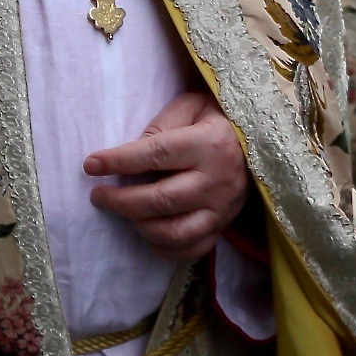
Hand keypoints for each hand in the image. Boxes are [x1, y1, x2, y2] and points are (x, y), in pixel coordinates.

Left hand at [85, 91, 250, 261]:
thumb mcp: (194, 105)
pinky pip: (192, 249)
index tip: (91, 165)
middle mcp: (217, 180)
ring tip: (123, 213)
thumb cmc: (220, 118)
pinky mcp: (223, 226)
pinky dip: (164, 249)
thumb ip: (163, 122)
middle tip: (98, 196)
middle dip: (122, 201)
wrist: (265, 141)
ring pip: (175, 231)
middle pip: (162, 200)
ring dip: (141, 226)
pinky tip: (147, 234)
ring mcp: (223, 208)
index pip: (156, 154)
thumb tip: (130, 150)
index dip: (119, 161)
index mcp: (209, 143)